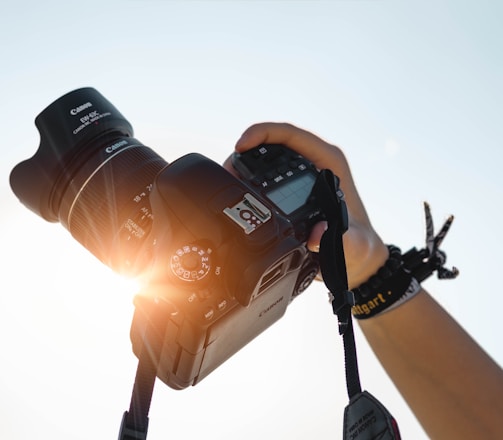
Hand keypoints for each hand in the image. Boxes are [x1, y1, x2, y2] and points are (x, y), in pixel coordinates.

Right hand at [224, 122, 387, 288]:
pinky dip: (249, 179)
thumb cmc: (358, 248)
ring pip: (267, 157)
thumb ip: (341, 240)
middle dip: (247, 149)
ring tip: (226, 179)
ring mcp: (302, 175)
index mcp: (329, 163)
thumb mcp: (353, 245)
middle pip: (274, 142)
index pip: (293, 135)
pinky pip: (266, 174)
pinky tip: (236, 191)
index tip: (242, 145)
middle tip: (227, 169)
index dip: (263, 133)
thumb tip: (317, 234)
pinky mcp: (293, 188)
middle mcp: (315, 164)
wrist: (356, 258)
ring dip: (245, 164)